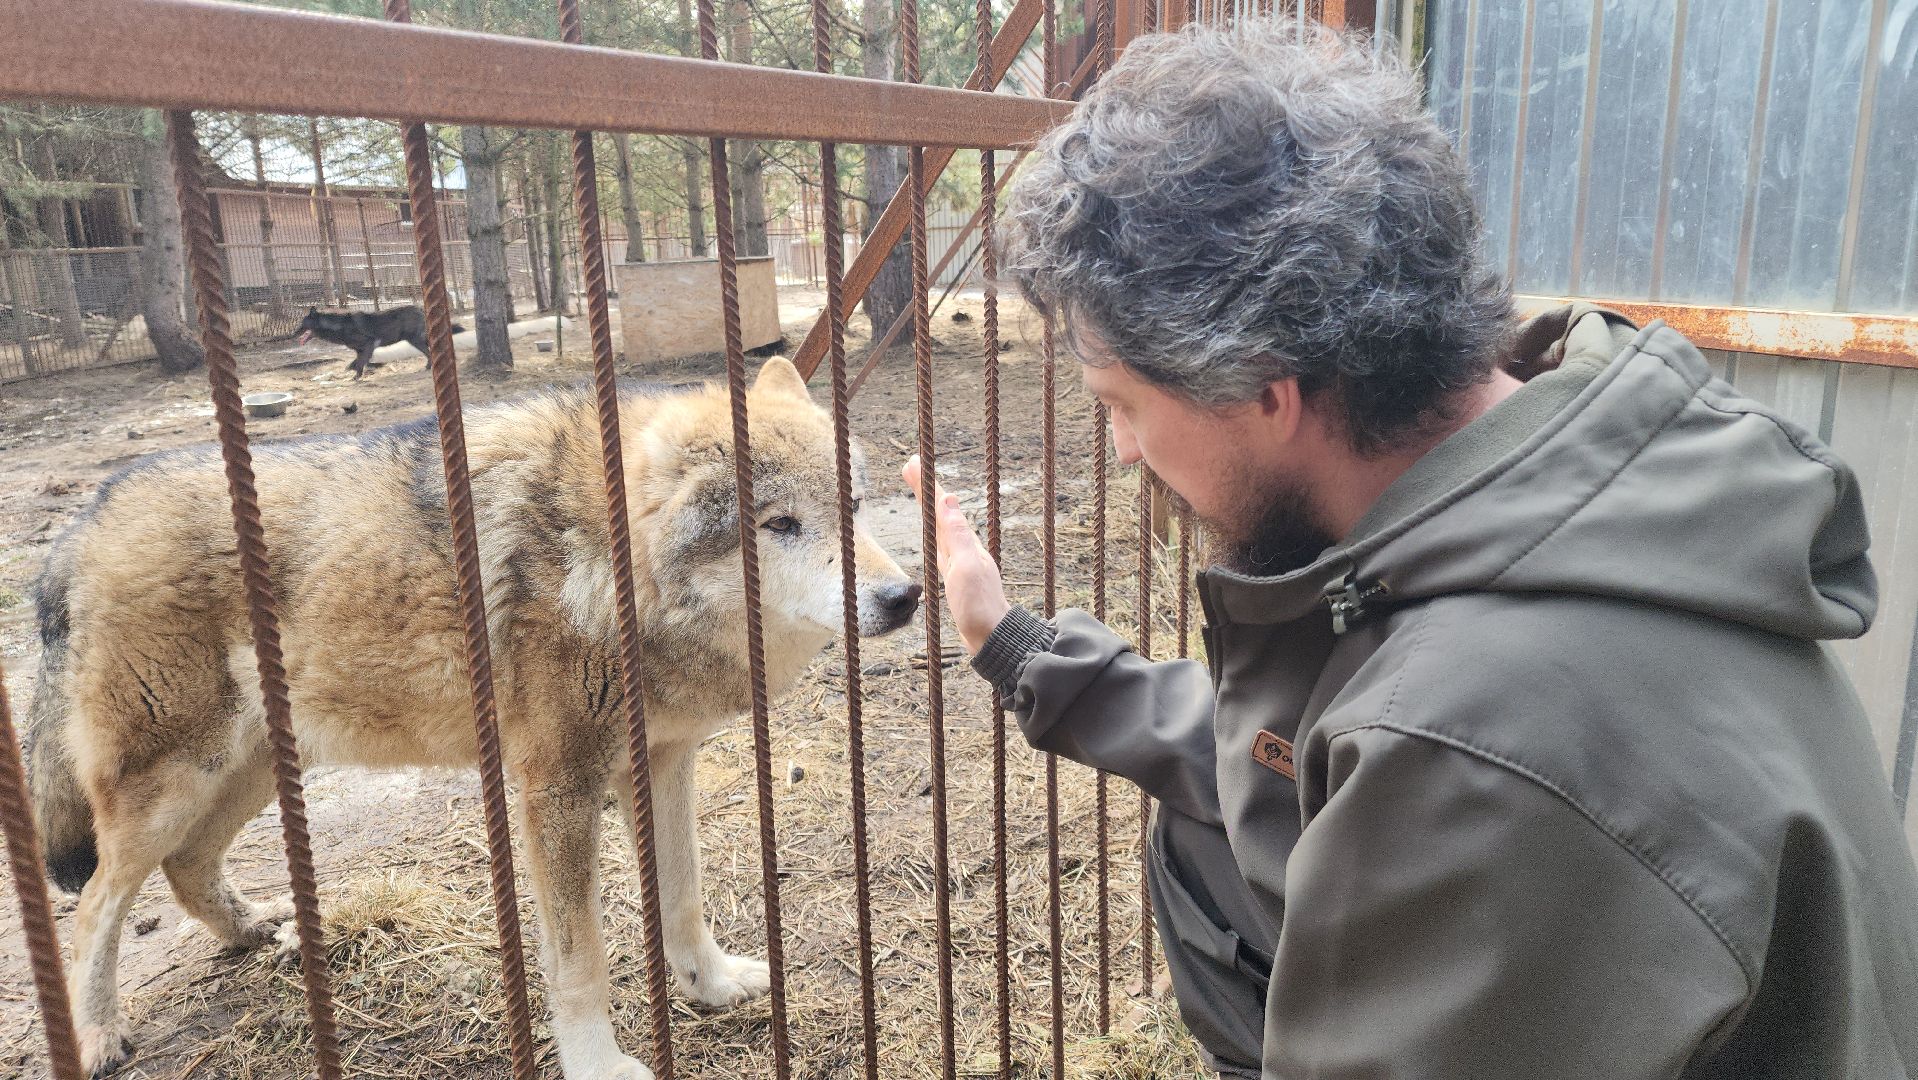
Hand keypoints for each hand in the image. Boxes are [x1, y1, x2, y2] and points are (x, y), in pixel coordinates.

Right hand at [901, 454, 1011, 654]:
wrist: (992, 638)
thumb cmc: (979, 607)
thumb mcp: (966, 568)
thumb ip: (958, 536)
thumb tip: (949, 500)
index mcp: (965, 544)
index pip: (942, 507)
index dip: (928, 485)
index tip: (914, 462)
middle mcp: (964, 549)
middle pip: (941, 512)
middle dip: (927, 489)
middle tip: (911, 466)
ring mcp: (962, 563)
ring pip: (942, 527)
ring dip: (930, 508)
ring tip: (921, 491)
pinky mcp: (959, 578)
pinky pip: (943, 546)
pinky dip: (936, 532)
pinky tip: (938, 535)